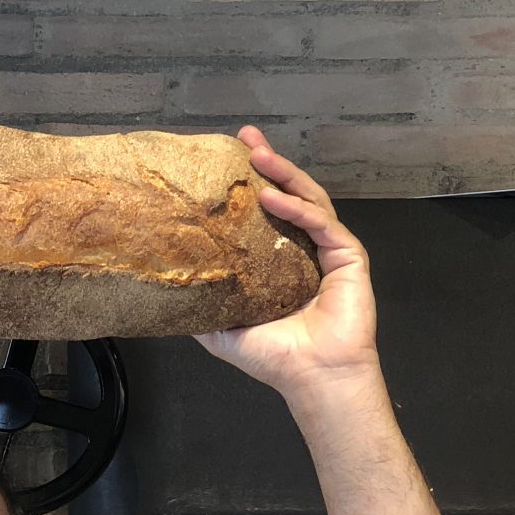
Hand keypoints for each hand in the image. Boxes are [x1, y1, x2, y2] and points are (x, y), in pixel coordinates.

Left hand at [194, 126, 380, 399]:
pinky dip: (297, 208)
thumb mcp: (224, 330)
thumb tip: (165, 291)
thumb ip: (203, 306)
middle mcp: (307, 250)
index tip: (230, 156)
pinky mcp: (349, 256)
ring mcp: (330, 250)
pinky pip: (321, 223)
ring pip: (308, 199)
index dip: (254, 182)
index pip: (269, 212)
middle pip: (290, 194)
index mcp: (283, 261)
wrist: (313, 377)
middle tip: (246, 138)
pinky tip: (272, 197)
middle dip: (270, 162)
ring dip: (283, 173)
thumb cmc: (275, 358)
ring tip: (257, 154)